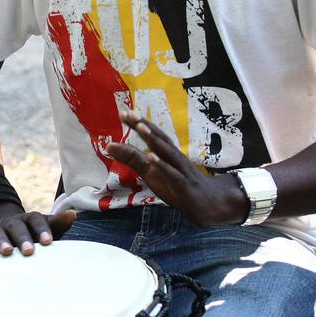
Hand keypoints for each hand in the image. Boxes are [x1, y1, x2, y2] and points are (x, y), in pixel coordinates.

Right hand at [0, 201, 76, 258]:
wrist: (6, 230)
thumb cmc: (32, 234)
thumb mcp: (45, 228)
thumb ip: (58, 223)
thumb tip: (73, 214)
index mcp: (29, 219)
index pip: (36, 220)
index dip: (42, 229)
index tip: (49, 241)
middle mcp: (12, 223)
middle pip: (17, 227)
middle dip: (22, 238)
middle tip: (29, 251)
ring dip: (2, 242)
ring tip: (7, 252)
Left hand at [105, 110, 246, 225]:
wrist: (207, 204)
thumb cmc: (176, 184)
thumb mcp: (150, 171)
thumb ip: (131, 158)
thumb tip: (108, 146)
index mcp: (166, 153)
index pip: (152, 135)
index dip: (139, 124)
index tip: (124, 112)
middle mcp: (174, 157)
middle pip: (159, 138)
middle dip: (145, 125)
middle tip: (130, 113)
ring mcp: (180, 170)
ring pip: (167, 152)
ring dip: (154, 139)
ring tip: (140, 127)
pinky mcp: (183, 185)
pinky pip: (172, 174)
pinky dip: (162, 165)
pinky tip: (152, 158)